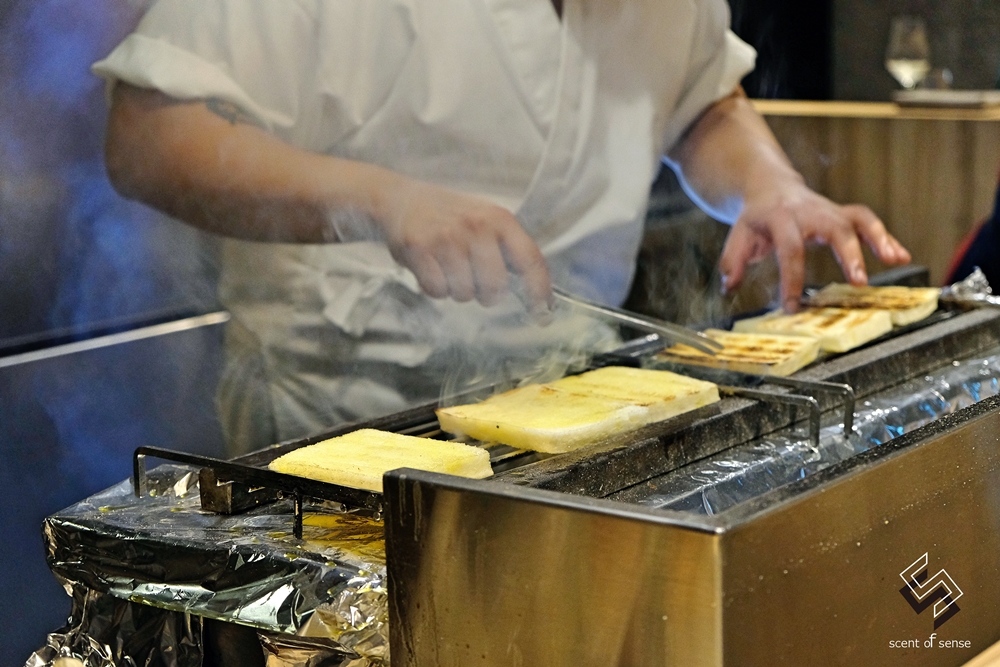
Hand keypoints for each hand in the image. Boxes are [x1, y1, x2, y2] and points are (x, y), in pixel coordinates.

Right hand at [375, 177, 551, 312]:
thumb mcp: (485, 219)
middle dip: (487, 295)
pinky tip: (432, 269)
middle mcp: (476, 227)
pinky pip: (437, 291)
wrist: (401, 198)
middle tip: (476, 282)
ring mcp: (447, 238)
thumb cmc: (449, 216)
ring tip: (449, 269)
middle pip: (495, 287)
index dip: (540, 292)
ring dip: (458, 290)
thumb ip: (507, 250)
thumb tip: (529, 292)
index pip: (530, 260)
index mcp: (500, 219)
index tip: (543, 314)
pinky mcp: (419, 249)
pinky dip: (436, 289)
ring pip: (465, 293)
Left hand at [719, 178, 910, 312]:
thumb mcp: (739, 235)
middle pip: (835, 228)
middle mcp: (811, 211)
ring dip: (879, 238)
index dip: (791, 277)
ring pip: (859, 219)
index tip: (792, 305)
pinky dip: (886, 237)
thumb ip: (733, 260)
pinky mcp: (843, 214)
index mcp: (782, 218)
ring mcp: (831, 211)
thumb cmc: (757, 217)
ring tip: (895, 259)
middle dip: (849, 254)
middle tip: (859, 281)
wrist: (770, 187)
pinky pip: (867, 222)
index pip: (790, 248)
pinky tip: (901, 255)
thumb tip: (728, 286)